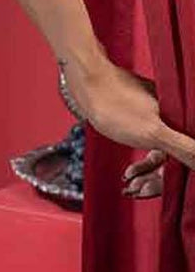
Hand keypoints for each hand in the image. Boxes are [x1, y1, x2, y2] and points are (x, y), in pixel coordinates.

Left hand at [62, 51, 194, 189]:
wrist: (87, 80)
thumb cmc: (117, 105)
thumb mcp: (154, 133)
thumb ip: (185, 149)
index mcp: (182, 122)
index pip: (188, 158)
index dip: (169, 180)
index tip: (147, 190)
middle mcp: (175, 121)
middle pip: (175, 161)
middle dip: (155, 180)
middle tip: (134, 189)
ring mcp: (159, 121)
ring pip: (160, 156)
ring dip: (146, 174)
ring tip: (128, 183)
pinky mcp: (143, 120)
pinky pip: (149, 148)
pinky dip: (141, 163)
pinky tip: (128, 173)